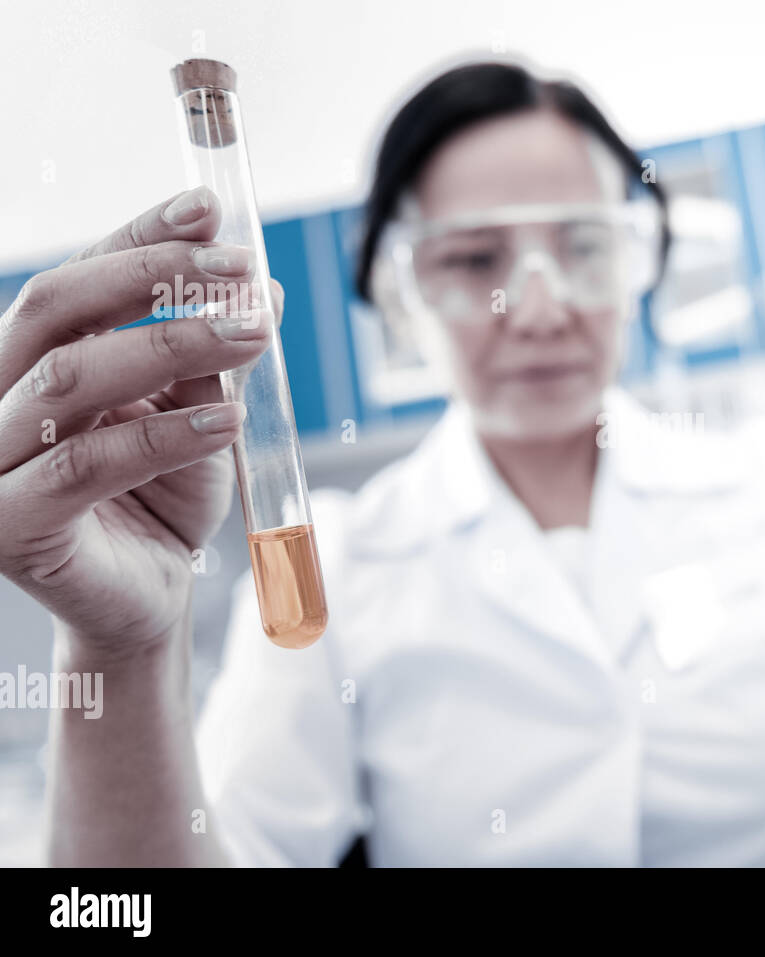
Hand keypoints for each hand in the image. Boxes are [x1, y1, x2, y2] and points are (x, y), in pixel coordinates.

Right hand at [0, 187, 280, 653]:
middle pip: (53, 310)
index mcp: (31, 361)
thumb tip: (263, 290)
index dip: (137, 239)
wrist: (147, 600)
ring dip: (171, 345)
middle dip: (152, 278)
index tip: (208, 207)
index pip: (75, 281)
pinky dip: (165, 434)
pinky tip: (227, 420)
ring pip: (69, 379)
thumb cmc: (164, 501)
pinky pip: (86, 463)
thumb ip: (210, 359)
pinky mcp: (10, 525)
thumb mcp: (197, 416)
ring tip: (253, 336)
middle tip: (240, 271)